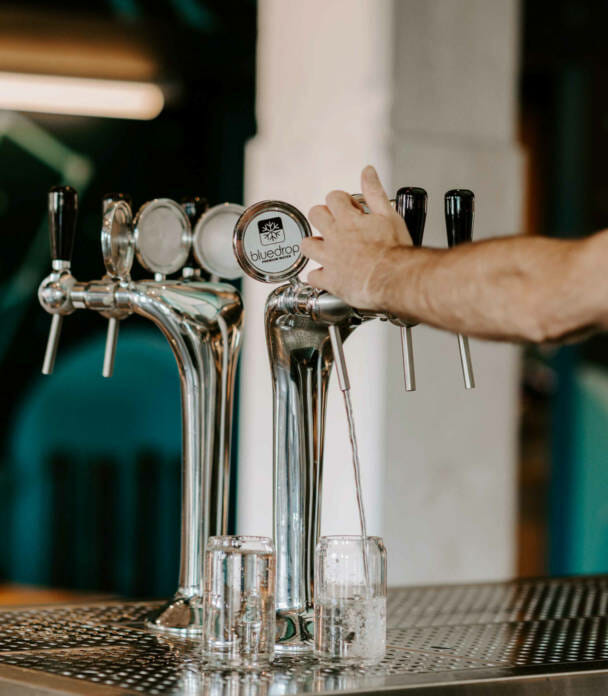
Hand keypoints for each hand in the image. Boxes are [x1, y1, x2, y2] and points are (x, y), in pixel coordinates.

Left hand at [301, 165, 410, 310]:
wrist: (394, 278)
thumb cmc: (394, 250)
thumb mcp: (389, 214)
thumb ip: (375, 192)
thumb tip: (368, 172)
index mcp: (348, 219)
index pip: (333, 198)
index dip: (341, 201)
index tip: (351, 209)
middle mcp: (335, 236)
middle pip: (314, 216)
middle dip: (323, 217)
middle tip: (337, 225)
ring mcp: (330, 258)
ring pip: (306, 245)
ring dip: (314, 245)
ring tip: (326, 248)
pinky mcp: (330, 281)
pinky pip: (312, 277)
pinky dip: (318, 276)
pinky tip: (326, 275)